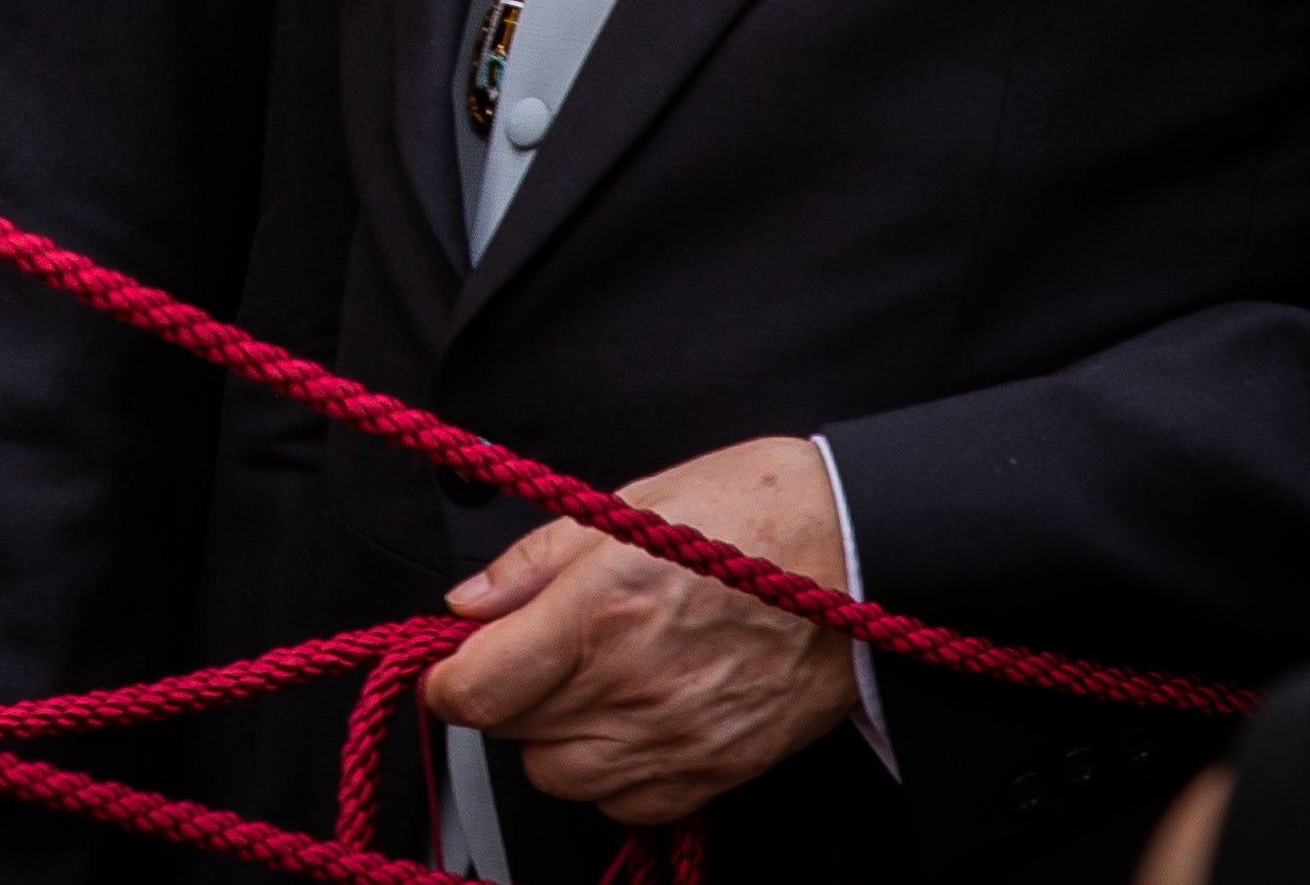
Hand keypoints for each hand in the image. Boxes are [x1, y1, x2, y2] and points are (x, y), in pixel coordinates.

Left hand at [420, 435, 859, 829]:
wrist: (860, 554)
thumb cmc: (753, 511)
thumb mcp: (628, 503)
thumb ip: (536, 562)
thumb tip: (468, 603)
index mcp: (597, 611)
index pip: (475, 689)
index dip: (449, 677)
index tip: (457, 659)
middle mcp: (630, 687)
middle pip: (511, 732)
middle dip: (504, 693)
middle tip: (534, 650)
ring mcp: (675, 738)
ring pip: (559, 777)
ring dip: (553, 737)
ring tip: (587, 683)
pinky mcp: (715, 770)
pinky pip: (626, 805)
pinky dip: (611, 774)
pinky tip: (630, 721)